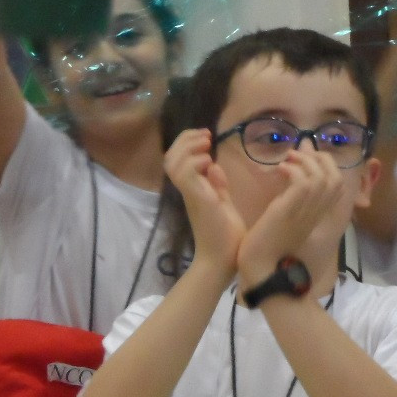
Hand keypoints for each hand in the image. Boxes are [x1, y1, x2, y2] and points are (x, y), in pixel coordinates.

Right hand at [164, 129, 243, 281]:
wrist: (221, 261)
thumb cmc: (225, 238)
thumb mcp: (223, 204)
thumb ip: (218, 187)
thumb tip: (214, 167)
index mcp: (192, 189)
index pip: (178, 159)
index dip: (188, 142)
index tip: (207, 137)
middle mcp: (186, 190)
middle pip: (170, 156)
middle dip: (185, 139)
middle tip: (205, 135)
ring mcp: (189, 194)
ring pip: (173, 161)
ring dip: (189, 147)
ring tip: (207, 144)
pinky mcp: (196, 199)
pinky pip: (186, 173)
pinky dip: (195, 161)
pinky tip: (210, 162)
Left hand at [236, 148, 347, 286]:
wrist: (261, 270)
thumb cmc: (268, 248)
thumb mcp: (285, 220)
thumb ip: (292, 201)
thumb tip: (290, 178)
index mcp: (317, 216)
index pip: (337, 185)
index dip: (327, 166)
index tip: (306, 159)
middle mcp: (317, 213)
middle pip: (336, 177)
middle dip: (320, 158)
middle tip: (298, 154)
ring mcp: (306, 212)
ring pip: (321, 176)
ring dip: (305, 161)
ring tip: (288, 159)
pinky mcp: (290, 210)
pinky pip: (302, 182)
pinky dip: (292, 169)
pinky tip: (280, 170)